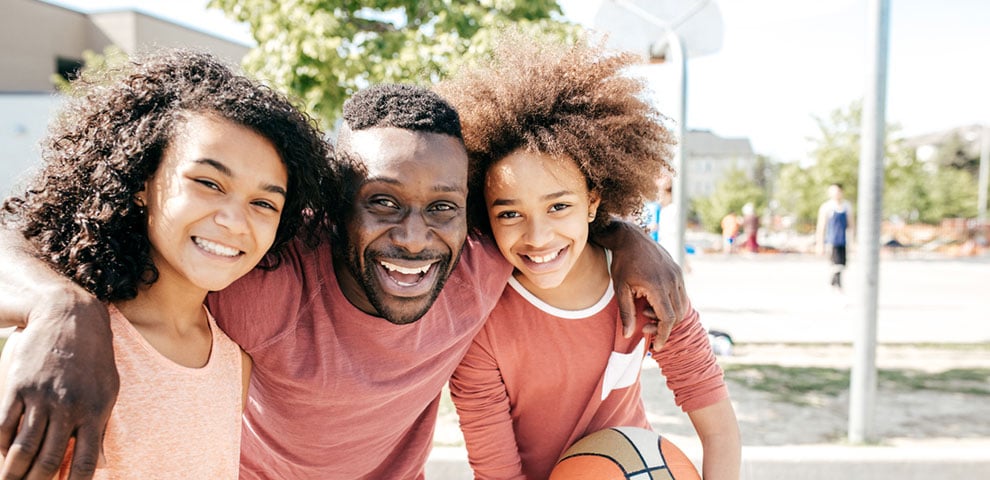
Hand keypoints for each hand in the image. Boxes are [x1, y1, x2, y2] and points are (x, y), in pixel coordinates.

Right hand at [0, 295, 117, 479]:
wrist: (69, 317)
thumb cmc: (93, 358)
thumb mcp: (108, 389)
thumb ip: (102, 426)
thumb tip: (97, 465)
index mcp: (95, 412)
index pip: (82, 463)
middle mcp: (68, 408)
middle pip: (46, 462)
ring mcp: (41, 398)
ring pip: (21, 449)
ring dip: (11, 473)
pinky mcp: (18, 387)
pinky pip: (4, 427)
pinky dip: (1, 446)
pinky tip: (3, 454)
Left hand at [599, 220, 686, 343]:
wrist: (631, 238)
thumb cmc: (622, 263)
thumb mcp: (620, 289)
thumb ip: (626, 313)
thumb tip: (628, 335)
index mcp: (657, 286)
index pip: (667, 318)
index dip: (663, 335)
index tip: (656, 346)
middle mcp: (672, 280)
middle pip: (677, 315)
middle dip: (663, 327)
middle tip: (646, 328)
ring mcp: (677, 274)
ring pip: (681, 306)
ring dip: (668, 316)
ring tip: (646, 313)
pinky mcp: (678, 271)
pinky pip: (681, 295)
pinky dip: (671, 305)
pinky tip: (653, 303)